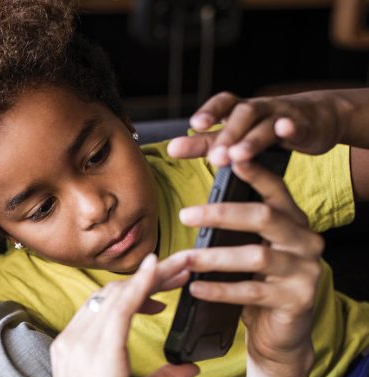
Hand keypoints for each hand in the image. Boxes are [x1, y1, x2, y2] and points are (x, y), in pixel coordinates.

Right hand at [47, 252, 199, 376]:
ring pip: (117, 294)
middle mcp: (73, 340)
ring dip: (152, 277)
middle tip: (181, 269)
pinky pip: (121, 307)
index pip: (101, 307)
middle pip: (109, 294)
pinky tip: (159, 270)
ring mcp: (81, 342)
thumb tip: (188, 366)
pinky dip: (141, 284)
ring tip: (183, 268)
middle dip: (147, 278)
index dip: (132, 293)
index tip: (161, 294)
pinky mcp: (99, 349)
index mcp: (73, 349)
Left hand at [168, 90, 345, 166]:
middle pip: (242, 114)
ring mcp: (282, 115)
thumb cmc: (267, 127)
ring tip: (237, 156)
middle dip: (227, 135)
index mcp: (240, 109)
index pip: (223, 102)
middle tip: (214, 158)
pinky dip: (291, 127)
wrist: (318, 117)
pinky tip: (285, 132)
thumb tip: (173, 148)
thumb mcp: (238, 134)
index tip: (195, 124)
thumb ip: (208, 142)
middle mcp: (259, 108)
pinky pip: (297, 125)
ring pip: (266, 124)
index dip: (210, 110)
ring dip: (251, 139)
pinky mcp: (304, 126)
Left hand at [178, 159, 318, 375]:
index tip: (227, 156)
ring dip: (214, 256)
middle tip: (185, 214)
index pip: (274, 189)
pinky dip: (220, 289)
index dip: (253, 172)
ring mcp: (305, 270)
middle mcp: (304, 241)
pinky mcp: (298, 299)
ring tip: (184, 258)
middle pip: (264, 217)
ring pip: (256, 256)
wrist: (280, 334)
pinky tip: (196, 288)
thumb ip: (232, 229)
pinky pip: (253, 292)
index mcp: (292, 221)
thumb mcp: (247, 251)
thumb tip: (194, 208)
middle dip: (221, 213)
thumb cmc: (256, 284)